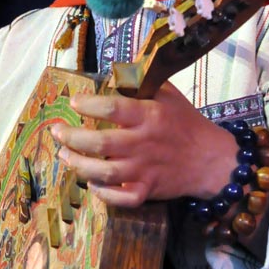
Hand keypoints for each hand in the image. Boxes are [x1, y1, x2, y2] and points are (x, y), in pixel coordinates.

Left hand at [50, 82, 237, 206]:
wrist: (211, 159)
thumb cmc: (185, 123)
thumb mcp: (168, 94)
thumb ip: (140, 83)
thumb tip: (112, 70)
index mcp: (149, 115)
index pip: (112, 109)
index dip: (88, 105)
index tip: (74, 103)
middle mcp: (143, 143)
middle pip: (99, 143)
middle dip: (71, 138)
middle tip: (56, 132)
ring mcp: (145, 170)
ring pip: (104, 172)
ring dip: (78, 165)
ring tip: (64, 155)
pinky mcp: (148, 190)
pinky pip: (121, 198)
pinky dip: (103, 194)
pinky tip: (92, 184)